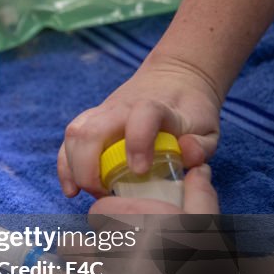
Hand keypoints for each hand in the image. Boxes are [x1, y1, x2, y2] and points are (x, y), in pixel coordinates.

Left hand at [35, 166, 222, 273]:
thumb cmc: (215, 271)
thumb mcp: (210, 227)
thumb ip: (199, 195)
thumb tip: (198, 168)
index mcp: (141, 216)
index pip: (100, 209)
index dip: (102, 221)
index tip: (109, 231)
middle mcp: (119, 239)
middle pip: (84, 234)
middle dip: (83, 244)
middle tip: (95, 255)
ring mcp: (108, 271)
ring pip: (71, 256)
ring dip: (71, 260)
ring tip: (74, 265)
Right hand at [58, 56, 224, 197]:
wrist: (175, 79)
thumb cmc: (190, 110)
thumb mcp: (208, 127)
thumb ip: (200, 145)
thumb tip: (185, 154)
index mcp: (154, 107)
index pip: (141, 116)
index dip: (137, 142)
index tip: (139, 171)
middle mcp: (122, 108)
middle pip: (91, 130)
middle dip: (89, 168)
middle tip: (104, 194)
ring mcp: (102, 112)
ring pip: (75, 133)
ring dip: (73, 167)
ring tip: (87, 192)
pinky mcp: (91, 120)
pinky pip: (68, 141)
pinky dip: (65, 165)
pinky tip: (72, 189)